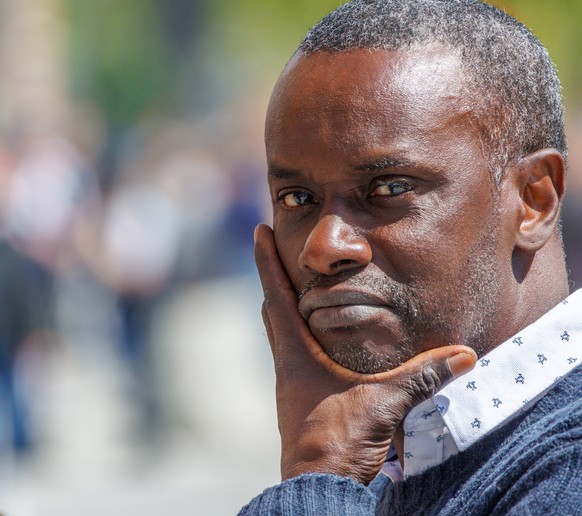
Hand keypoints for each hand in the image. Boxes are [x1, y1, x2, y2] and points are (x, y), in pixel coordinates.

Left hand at [255, 224, 477, 484]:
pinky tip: (314, 339)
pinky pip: (292, 353)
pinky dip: (298, 334)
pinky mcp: (298, 398)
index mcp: (297, 354)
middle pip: (273, 310)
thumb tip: (462, 355)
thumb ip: (422, 376)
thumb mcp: (384, 402)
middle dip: (273, 278)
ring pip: (280, 332)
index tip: (258, 231)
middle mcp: (287, 364)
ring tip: (292, 286)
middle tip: (273, 252)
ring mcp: (290, 382)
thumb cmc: (340, 439)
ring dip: (284, 306)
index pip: (277, 295)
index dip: (267, 261)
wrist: (319, 483)